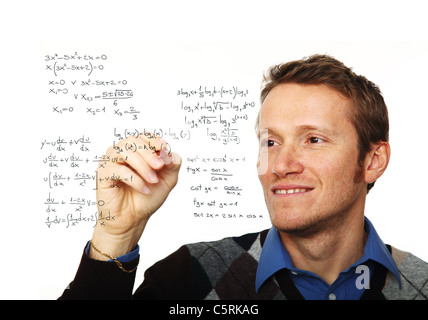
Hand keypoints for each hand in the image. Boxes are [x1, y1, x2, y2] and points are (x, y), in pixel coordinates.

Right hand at [90, 134, 180, 258]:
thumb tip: (171, 154)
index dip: (154, 140)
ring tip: (153, 180)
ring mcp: (110, 162)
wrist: (132, 219)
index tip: (165, 149)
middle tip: (160, 166)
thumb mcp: (167, 180)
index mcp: (135, 151)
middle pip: (133, 141)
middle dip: (149, 153)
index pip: (143, 136)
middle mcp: (121, 153)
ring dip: (142, 165)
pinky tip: (144, 189)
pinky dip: (134, 179)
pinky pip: (118, 170)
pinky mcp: (103, 174)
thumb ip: (172, 165)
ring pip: (124, 152)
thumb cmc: (147, 198)